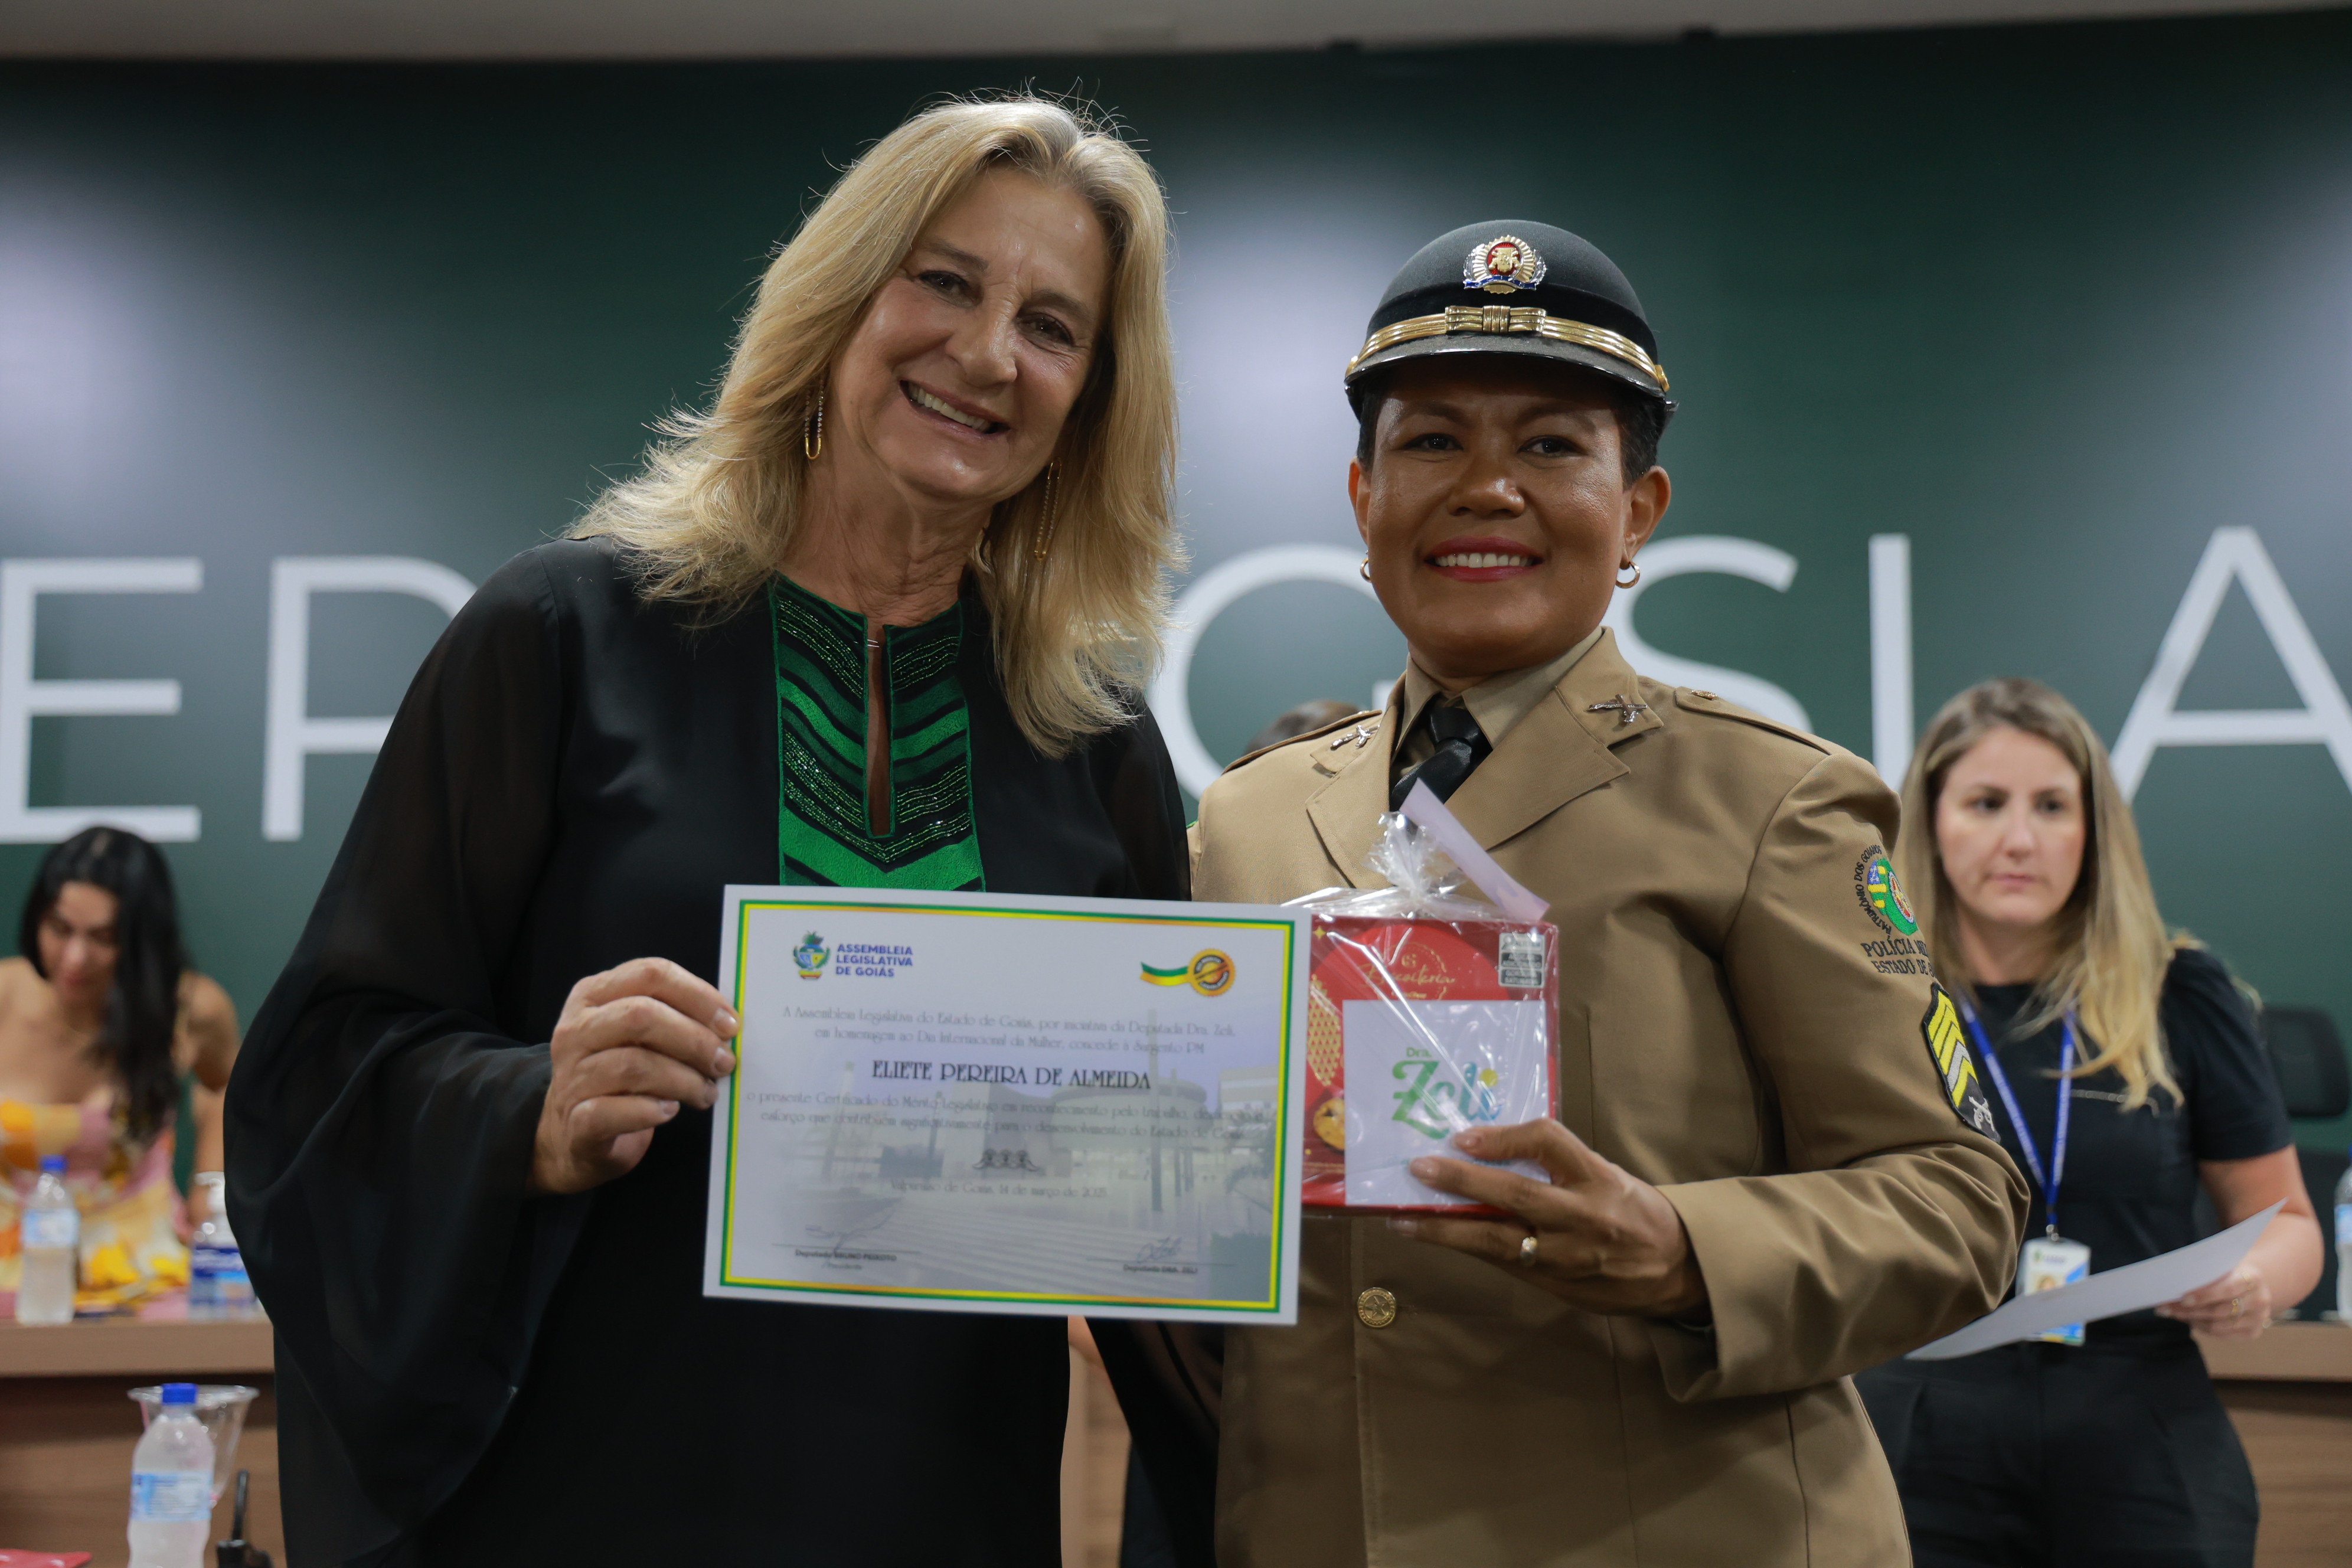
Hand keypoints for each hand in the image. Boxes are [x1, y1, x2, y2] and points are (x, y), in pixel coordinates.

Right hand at [530, 957, 738, 1194]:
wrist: (574, 1134)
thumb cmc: (618, 1077)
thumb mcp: (638, 1036)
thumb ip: (673, 1019)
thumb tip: (726, 1025)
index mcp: (594, 995)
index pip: (650, 974)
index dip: (698, 995)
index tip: (729, 1024)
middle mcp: (576, 1031)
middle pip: (641, 1015)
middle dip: (694, 1039)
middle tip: (724, 1063)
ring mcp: (571, 1076)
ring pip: (633, 1065)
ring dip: (684, 1080)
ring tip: (706, 1093)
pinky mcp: (575, 1120)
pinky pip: (615, 1110)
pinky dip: (651, 1111)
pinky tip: (670, 1110)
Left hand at [1386, 1118, 1707, 1318]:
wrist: (1675, 1269)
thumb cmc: (1631, 1210)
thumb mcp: (1604, 1173)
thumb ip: (1555, 1163)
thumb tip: (1485, 1147)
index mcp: (1598, 1177)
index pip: (1548, 1142)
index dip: (1502, 1137)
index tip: (1463, 1136)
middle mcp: (1584, 1216)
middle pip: (1515, 1194)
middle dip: (1461, 1181)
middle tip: (1419, 1169)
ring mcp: (1568, 1257)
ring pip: (1499, 1242)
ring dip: (1446, 1231)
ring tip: (1404, 1220)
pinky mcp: (1557, 1286)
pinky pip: (1504, 1264)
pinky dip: (1468, 1250)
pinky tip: (1437, 1238)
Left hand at [2157, 1263, 2274, 1337]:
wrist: (2254, 1286)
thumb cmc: (2231, 1273)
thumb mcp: (2224, 1266)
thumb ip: (2206, 1273)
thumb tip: (2173, 1281)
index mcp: (2253, 1278)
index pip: (2228, 1288)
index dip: (2205, 1295)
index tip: (2183, 1298)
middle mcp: (2260, 1300)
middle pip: (2219, 1310)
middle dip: (2189, 1310)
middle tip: (2165, 1307)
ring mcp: (2259, 1319)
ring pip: (2219, 1326)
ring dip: (2192, 1320)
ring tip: (2173, 1313)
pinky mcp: (2253, 1332)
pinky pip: (2223, 1335)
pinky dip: (2202, 1328)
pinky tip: (2189, 1320)